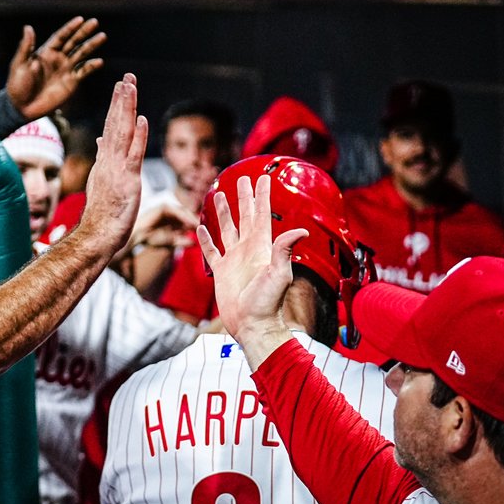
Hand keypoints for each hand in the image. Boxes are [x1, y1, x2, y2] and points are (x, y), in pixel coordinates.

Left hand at [5, 16, 106, 120]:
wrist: (22, 108)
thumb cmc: (17, 86)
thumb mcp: (19, 65)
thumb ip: (26, 47)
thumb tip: (28, 27)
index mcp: (46, 52)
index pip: (61, 36)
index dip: (70, 28)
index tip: (80, 19)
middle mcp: (58, 58)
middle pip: (73, 42)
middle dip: (84, 32)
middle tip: (94, 22)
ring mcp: (65, 70)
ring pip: (81, 54)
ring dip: (91, 45)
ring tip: (102, 36)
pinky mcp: (71, 82)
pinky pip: (83, 72)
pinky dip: (91, 67)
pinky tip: (99, 61)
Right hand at [79, 74, 147, 250]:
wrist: (96, 236)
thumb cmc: (102, 214)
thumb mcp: (103, 180)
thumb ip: (103, 157)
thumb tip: (102, 138)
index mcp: (106, 160)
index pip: (112, 127)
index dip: (117, 106)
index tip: (122, 86)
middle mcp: (109, 160)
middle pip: (116, 123)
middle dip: (122, 99)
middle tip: (128, 76)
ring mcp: (117, 169)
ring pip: (123, 133)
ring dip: (127, 108)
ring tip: (130, 86)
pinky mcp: (127, 181)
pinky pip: (133, 155)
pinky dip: (138, 136)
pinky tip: (141, 118)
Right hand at [120, 201, 198, 257]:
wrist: (137, 237)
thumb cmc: (151, 239)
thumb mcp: (170, 242)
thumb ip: (181, 241)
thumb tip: (194, 244)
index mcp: (172, 219)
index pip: (187, 219)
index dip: (195, 224)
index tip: (205, 231)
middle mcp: (170, 212)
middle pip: (187, 214)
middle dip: (195, 220)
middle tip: (205, 228)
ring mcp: (167, 208)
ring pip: (183, 212)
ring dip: (191, 219)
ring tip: (198, 227)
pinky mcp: (163, 207)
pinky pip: (176, 211)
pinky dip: (183, 217)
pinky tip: (189, 224)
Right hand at [197, 173, 309, 369]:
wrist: (252, 325)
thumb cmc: (267, 302)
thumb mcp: (278, 273)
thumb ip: (284, 250)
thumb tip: (302, 230)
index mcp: (261, 246)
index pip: (261, 214)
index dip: (262, 195)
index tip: (263, 177)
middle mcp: (248, 249)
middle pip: (244, 216)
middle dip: (244, 196)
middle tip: (242, 178)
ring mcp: (234, 259)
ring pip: (227, 229)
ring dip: (224, 212)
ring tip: (218, 194)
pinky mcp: (222, 272)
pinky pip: (212, 251)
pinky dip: (206, 239)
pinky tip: (201, 228)